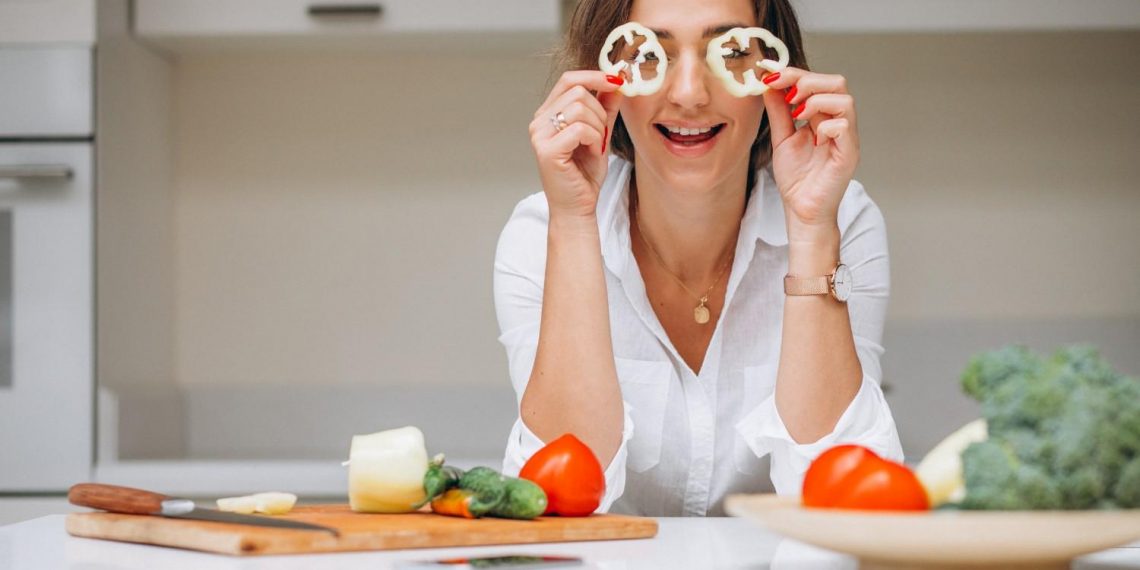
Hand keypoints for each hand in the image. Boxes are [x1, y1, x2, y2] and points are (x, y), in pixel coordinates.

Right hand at [529, 71, 624, 218]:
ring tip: (596, 147)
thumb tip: (616, 81)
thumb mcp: (600, 134)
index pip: (569, 79)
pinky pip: (580, 129)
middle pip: (578, 92)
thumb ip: (605, 108)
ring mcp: (540, 135)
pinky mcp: (547, 150)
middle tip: (602, 136)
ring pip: (580, 108)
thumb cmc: (584, 174)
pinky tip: (592, 153)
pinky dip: (595, 140)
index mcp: (548, 114)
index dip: (594, 76)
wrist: (577, 207)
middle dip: (600, 112)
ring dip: (599, 128)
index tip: (618, 81)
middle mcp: (539, 121)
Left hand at [760, 68, 859, 238]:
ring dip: (816, 100)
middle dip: (808, 80)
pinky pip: (845, 126)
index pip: (818, 82)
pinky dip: (826, 124)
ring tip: (796, 113)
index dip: (794, 73)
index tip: (769, 74)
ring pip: (845, 100)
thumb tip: (769, 82)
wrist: (801, 210)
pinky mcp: (849, 154)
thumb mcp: (781, 137)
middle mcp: (838, 123)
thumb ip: (778, 111)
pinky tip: (811, 135)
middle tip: (786, 94)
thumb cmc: (797, 178)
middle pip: (837, 83)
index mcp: (823, 116)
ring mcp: (846, 138)